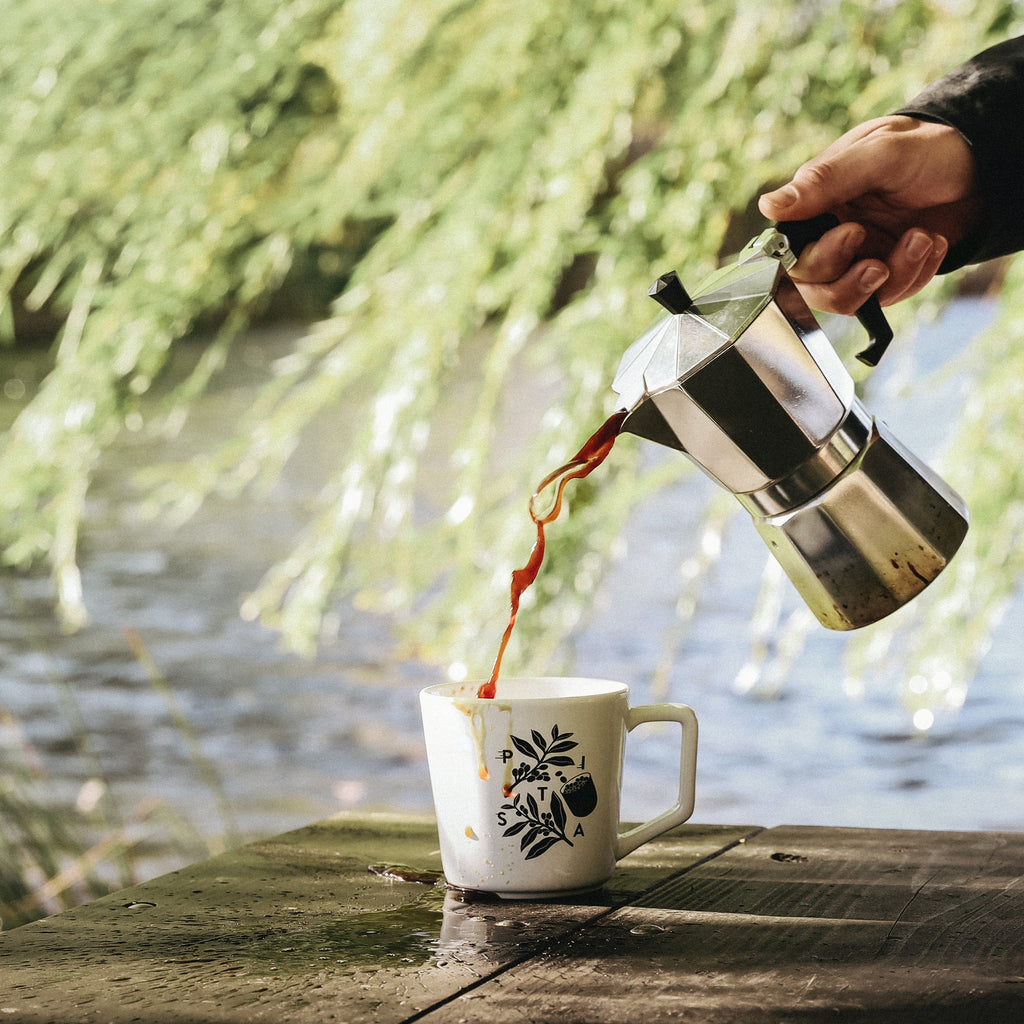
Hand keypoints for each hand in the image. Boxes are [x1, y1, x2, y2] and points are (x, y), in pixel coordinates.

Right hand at [758, 116, 979, 312]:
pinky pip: (888, 296)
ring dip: (887, 280)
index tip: (849, 235)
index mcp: (816, 205)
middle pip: (810, 286)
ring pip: (845, 300)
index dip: (809, 259)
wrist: (980, 165)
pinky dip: (914, 274)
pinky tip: (932, 242)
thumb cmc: (926, 148)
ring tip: (920, 241)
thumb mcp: (878, 154)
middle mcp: (829, 235)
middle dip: (846, 279)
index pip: (787, 250)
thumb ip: (824, 181)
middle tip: (877, 260)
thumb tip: (768, 205)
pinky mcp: (886, 274)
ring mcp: (857, 258)